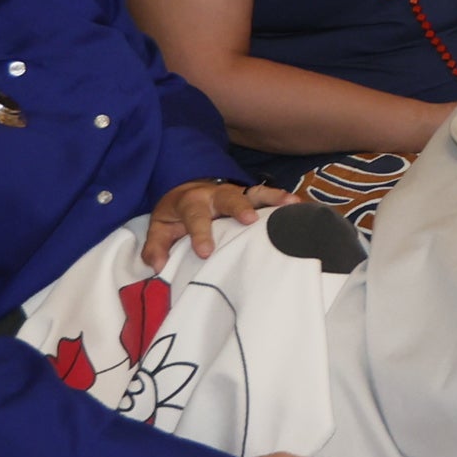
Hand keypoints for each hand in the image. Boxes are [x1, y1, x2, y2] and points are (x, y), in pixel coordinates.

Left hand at [143, 177, 295, 266]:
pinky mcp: (251, 198)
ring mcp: (236, 194)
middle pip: (228, 197)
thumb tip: (158, 266)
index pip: (195, 217)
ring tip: (291, 204)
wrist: (188, 190)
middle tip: (250, 220)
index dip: (200, 233)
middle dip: (239, 208)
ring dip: (272, 197)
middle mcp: (215, 195)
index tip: (206, 252)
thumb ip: (156, 247)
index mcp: (191, 202)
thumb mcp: (159, 228)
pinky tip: (300, 206)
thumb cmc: (176, 215)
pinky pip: (268, 197)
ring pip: (254, 192)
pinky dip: (283, 200)